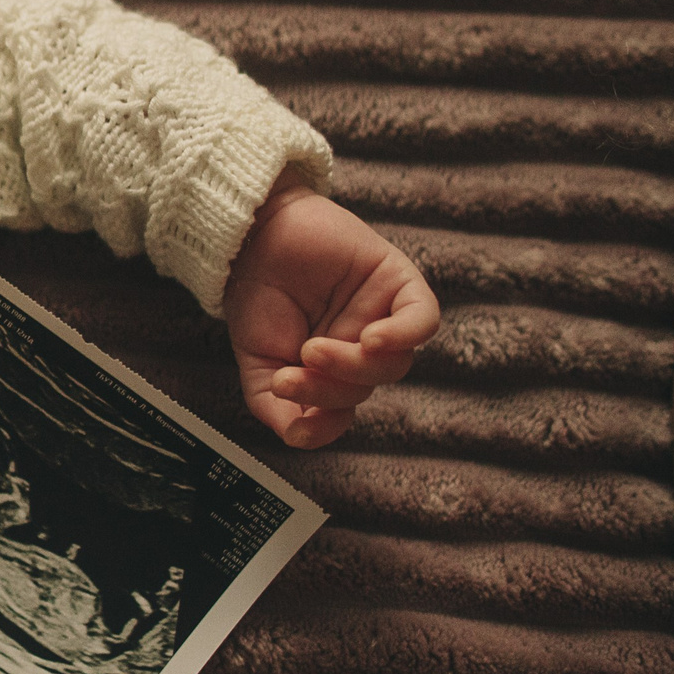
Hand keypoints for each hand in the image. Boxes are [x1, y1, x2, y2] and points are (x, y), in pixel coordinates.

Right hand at [223, 178, 440, 449]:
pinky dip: (403, 336)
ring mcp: (384, 314)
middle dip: (328, 391)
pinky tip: (371, 338)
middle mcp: (362, 344)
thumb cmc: (255, 294)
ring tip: (313, 350)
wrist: (250, 235)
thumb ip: (274, 406)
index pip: (345, 410)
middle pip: (368, 387)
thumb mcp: (256, 361)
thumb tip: (298, 438)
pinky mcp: (399, 281)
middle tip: (292, 374)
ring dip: (354, 367)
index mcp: (333, 368)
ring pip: (395, 363)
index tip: (297, 420)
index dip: (325, 423)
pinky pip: (423, 320)